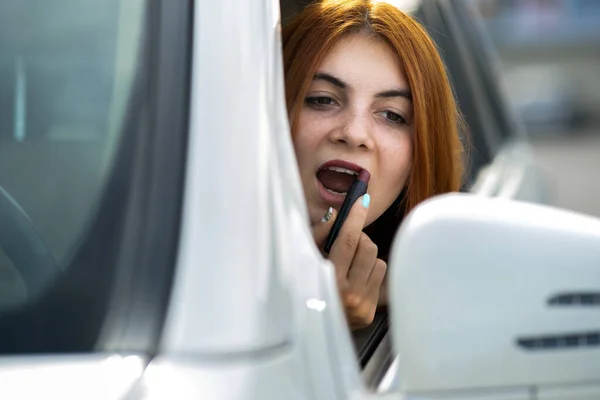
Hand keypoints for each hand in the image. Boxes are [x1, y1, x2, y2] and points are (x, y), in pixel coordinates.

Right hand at [313, 196, 386, 329]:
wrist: (307, 328)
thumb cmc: (301, 288)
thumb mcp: (303, 260)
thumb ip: (319, 236)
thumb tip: (338, 216)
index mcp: (329, 280)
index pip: (347, 241)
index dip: (355, 217)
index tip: (362, 200)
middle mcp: (349, 294)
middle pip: (368, 247)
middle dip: (359, 239)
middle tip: (346, 243)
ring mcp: (363, 305)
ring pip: (378, 261)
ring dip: (366, 258)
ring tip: (349, 265)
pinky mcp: (371, 313)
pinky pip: (379, 278)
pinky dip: (368, 274)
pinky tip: (353, 281)